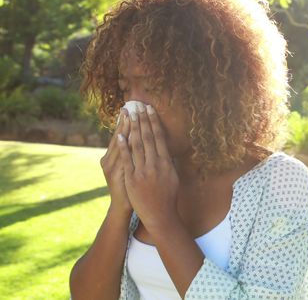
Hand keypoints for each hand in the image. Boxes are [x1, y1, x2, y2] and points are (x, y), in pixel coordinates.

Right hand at [100, 108, 131, 214]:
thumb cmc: (128, 187)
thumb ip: (129, 155)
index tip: (129, 108)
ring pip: (120, 145)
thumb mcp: (128, 168)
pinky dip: (126, 148)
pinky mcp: (118, 175)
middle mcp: (108, 160)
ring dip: (126, 130)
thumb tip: (136, 138)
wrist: (122, 207)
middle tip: (131, 106)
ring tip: (132, 117)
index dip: (124, 122)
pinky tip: (130, 138)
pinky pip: (124, 158)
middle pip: (118, 137)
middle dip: (126, 122)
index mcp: (111, 158)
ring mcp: (112, 167)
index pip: (119, 135)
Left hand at [116, 104, 179, 233]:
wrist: (160, 215)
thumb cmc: (168, 197)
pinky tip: (120, 134)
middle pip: (148, 137)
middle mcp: (156, 165)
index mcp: (166, 163)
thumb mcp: (173, 177)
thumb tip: (165, 148)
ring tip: (130, 114)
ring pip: (137, 145)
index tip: (150, 110)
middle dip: (143, 120)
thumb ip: (168, 162)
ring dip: (133, 128)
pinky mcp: (132, 179)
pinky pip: (127, 159)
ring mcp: (143, 171)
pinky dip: (123, 146)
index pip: (159, 137)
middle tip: (139, 105)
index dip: (154, 122)